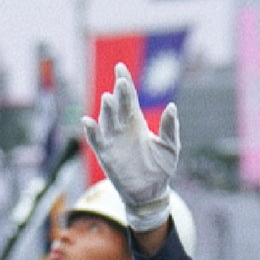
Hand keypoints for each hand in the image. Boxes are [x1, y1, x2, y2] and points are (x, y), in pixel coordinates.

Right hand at [81, 63, 179, 231]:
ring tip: (109, 99)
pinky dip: (91, 131)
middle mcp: (123, 128)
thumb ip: (170, 127)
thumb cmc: (162, 168)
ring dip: (107, 110)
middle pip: (118, 106)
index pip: (129, 98)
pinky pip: (96, 140)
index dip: (124, 82)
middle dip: (119, 93)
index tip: (120, 67)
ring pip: (107, 120)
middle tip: (121, 82)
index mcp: (137, 123)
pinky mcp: (106, 155)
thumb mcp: (170, 146)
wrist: (151, 192)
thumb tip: (171, 106)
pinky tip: (88, 121)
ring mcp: (113, 141)